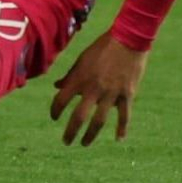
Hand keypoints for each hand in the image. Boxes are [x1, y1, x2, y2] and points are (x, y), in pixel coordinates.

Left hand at [50, 31, 149, 145]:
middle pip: (78, 116)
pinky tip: (119, 139)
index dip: (55, 111)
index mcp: (80, 79)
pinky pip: (124, 116)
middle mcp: (93, 88)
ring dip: (90, 135)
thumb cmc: (102, 48)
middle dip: (70, 131)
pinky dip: (122, 128)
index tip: (54, 118)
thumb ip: (70, 75)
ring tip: (85, 143)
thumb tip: (57, 86)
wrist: (127, 39)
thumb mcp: (82, 59)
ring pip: (99, 121)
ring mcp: (111, 93)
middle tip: (66, 142)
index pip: (61, 100)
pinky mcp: (127, 94)